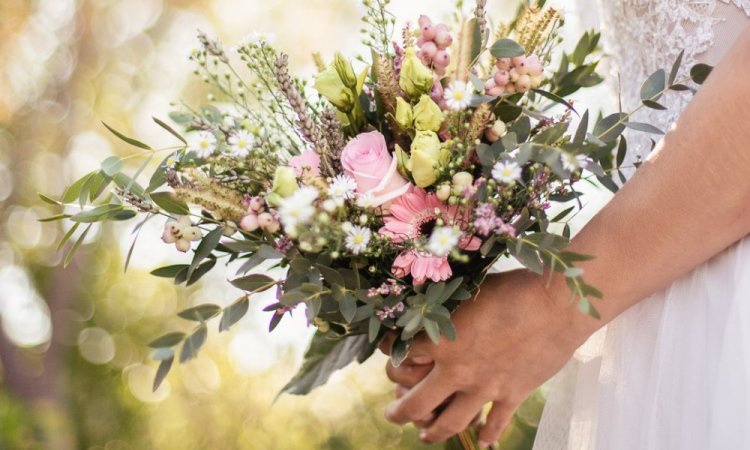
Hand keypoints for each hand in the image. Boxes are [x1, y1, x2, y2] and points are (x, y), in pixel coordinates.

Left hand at [381, 270, 592, 446]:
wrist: (557, 306)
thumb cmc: (511, 288)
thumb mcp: (467, 292)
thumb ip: (446, 309)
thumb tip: (430, 310)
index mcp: (440, 342)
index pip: (398, 354)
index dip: (389, 350)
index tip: (389, 349)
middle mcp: (457, 371)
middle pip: (416, 403)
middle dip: (399, 411)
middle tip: (392, 414)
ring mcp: (484, 388)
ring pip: (451, 422)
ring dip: (434, 431)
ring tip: (424, 434)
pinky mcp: (512, 395)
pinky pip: (496, 423)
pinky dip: (487, 435)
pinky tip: (482, 442)